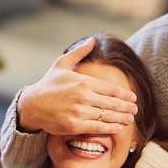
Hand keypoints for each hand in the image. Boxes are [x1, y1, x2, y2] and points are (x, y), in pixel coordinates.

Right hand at [16, 37, 137, 134]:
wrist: (31, 105)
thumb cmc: (48, 84)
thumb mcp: (62, 64)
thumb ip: (79, 53)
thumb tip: (92, 40)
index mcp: (83, 81)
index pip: (111, 89)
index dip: (125, 94)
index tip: (133, 98)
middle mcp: (82, 96)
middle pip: (113, 103)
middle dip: (127, 107)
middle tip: (135, 110)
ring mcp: (78, 112)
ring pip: (107, 116)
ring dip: (122, 118)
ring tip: (130, 119)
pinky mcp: (74, 126)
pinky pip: (98, 128)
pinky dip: (111, 128)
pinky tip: (118, 127)